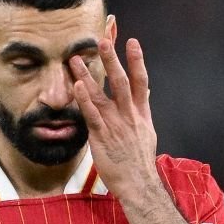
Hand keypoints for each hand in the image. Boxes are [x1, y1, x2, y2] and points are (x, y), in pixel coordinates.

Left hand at [69, 38, 159, 201]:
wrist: (138, 183)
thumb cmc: (139, 160)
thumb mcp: (147, 131)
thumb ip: (142, 109)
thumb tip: (144, 92)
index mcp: (141, 113)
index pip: (140, 81)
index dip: (136, 60)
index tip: (131, 42)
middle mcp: (129, 115)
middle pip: (120, 82)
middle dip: (112, 60)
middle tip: (103, 40)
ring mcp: (115, 125)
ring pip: (101, 95)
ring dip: (88, 75)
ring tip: (76, 59)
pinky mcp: (101, 136)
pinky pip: (92, 115)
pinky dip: (84, 100)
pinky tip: (77, 86)